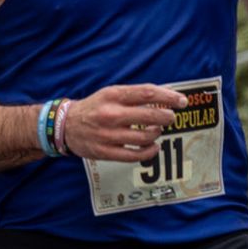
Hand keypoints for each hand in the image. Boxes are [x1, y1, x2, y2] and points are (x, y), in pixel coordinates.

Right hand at [60, 84, 186, 162]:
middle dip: (167, 117)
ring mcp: (108, 135)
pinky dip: (149, 152)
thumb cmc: (95, 107)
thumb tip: (166, 95)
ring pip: (144, 138)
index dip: (168, 97)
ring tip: (157, 130)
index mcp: (113, 95)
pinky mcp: (105, 152)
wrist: (65, 125)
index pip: (147, 93)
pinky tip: (153, 146)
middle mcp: (110, 114)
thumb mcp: (111, 93)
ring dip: (157, 134)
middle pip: (150, 116)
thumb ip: (135, 95)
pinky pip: (134, 155)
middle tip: (171, 118)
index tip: (182, 101)